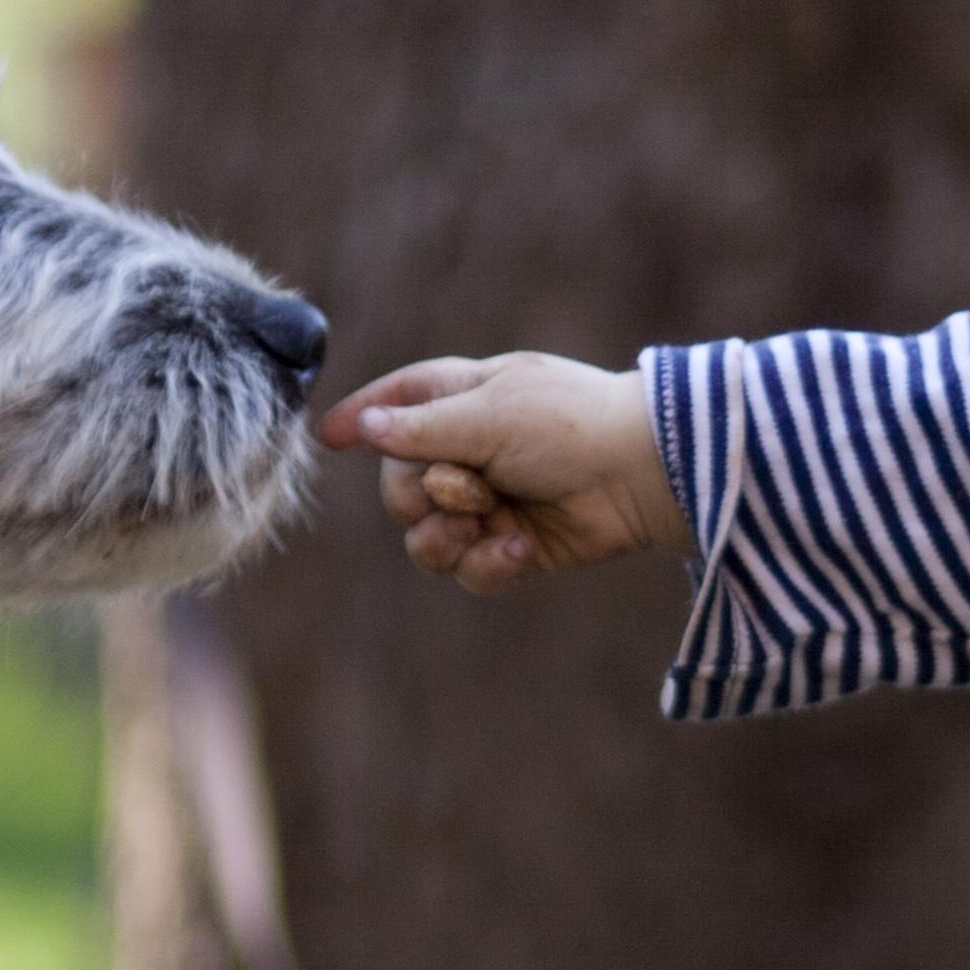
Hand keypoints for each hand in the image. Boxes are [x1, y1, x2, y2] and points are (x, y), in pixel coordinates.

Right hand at [317, 354, 689, 596]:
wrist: (641, 474)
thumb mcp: (489, 413)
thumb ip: (422, 428)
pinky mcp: (513, 548)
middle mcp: (470, 450)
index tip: (328, 437)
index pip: (398, 403)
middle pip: (399, 485)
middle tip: (458, 490)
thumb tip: (366, 427)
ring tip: (479, 525)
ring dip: (444, 536)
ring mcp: (491, 503)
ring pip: (426, 537)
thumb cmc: (568, 424)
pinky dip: (487, 563)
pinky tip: (518, 548)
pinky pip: (468, 570)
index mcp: (463, 398)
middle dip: (418, 495)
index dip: (363, 417)